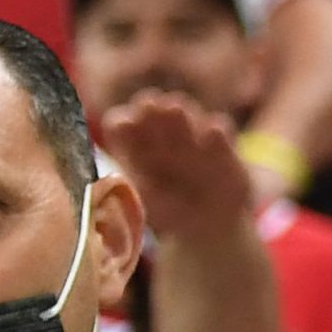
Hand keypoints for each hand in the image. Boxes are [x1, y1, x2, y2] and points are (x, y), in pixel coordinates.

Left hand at [98, 91, 251, 245]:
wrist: (211, 225)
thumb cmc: (170, 215)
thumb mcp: (145, 209)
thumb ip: (128, 195)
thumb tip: (109, 185)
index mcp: (135, 150)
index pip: (121, 125)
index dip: (123, 122)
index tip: (127, 126)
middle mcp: (160, 137)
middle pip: (150, 107)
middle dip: (149, 106)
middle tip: (150, 106)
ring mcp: (191, 137)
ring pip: (182, 109)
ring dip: (178, 110)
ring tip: (177, 111)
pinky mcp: (222, 145)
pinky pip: (218, 127)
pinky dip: (215, 129)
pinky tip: (212, 134)